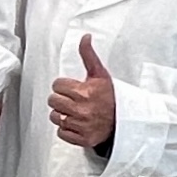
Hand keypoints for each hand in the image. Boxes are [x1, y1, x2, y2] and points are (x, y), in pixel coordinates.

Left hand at [48, 34, 116, 151]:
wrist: (124, 120)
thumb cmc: (111, 96)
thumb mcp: (100, 74)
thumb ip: (88, 55)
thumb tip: (85, 37)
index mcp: (84, 92)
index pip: (57, 85)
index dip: (64, 86)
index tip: (73, 88)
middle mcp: (81, 109)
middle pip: (53, 101)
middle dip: (61, 99)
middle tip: (72, 100)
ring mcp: (81, 125)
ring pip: (55, 117)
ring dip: (62, 114)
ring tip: (74, 111)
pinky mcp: (82, 139)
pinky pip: (61, 133)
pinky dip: (67, 129)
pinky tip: (76, 123)